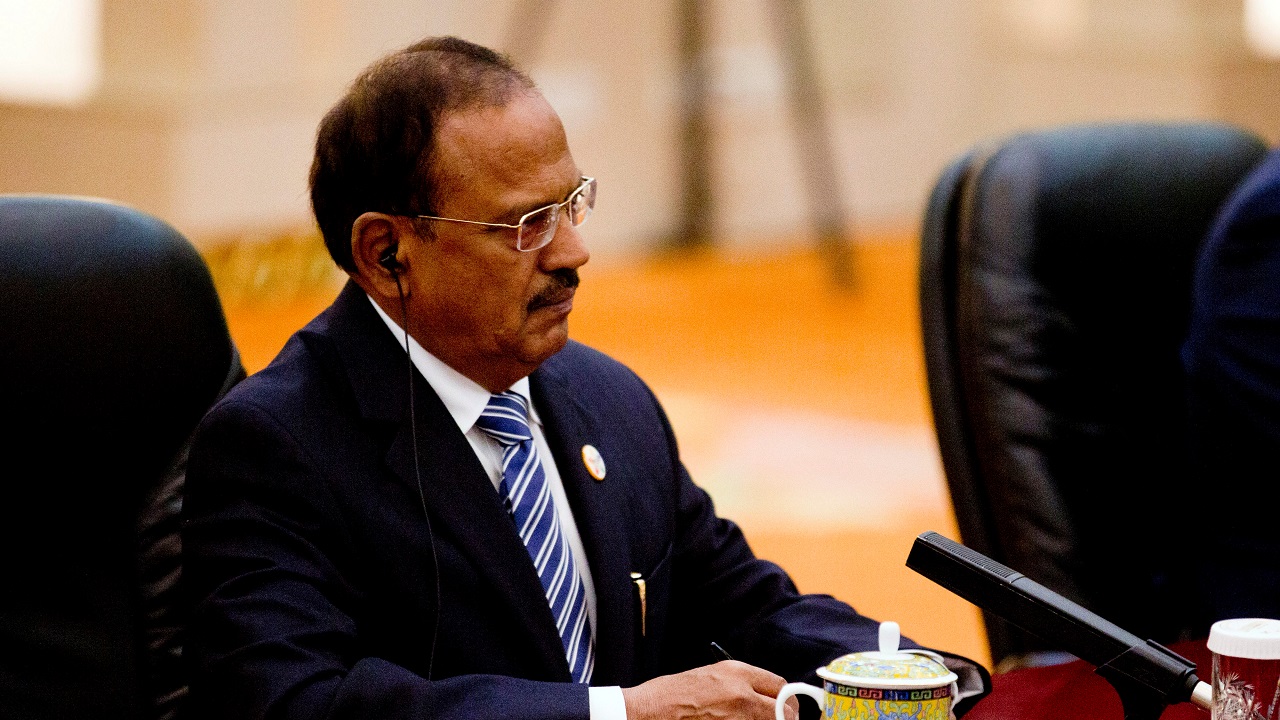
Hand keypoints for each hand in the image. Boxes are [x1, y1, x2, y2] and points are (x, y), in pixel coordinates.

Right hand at [621, 660, 798, 719]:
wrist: (651, 711)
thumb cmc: (675, 694)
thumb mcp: (712, 677)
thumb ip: (742, 685)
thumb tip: (767, 699)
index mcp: (736, 672)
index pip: (779, 685)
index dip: (785, 699)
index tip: (785, 707)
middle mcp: (741, 693)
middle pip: (783, 710)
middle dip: (784, 717)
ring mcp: (736, 717)